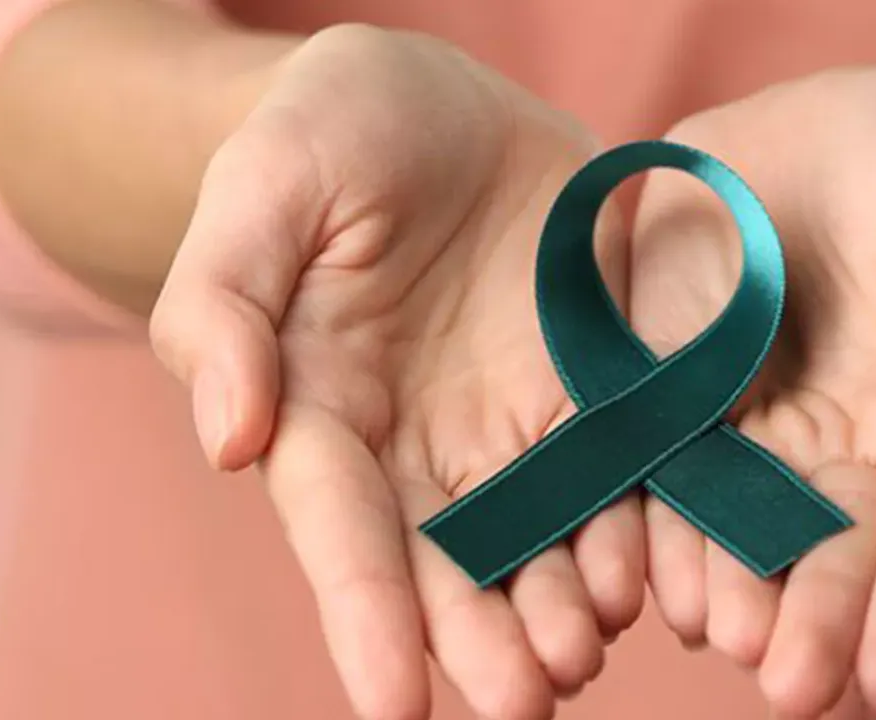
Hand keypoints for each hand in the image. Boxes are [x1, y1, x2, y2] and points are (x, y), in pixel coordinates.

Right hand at [150, 25, 643, 719]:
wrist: (444, 104)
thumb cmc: (332, 134)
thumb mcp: (263, 188)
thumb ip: (224, 309)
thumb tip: (229, 442)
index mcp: (327, 408)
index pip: (342, 527)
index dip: (365, 615)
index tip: (392, 704)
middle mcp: (423, 441)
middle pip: (450, 560)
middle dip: (481, 637)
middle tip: (522, 698)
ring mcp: (516, 422)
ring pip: (541, 537)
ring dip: (561, 605)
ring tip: (583, 655)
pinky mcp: (597, 388)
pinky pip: (623, 469)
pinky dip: (638, 526)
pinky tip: (651, 574)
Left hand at [629, 67, 875, 717]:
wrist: (840, 128)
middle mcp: (848, 448)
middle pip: (835, 544)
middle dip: (816, 620)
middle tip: (792, 687)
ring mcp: (757, 426)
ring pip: (739, 518)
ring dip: (727, 582)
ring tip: (717, 633)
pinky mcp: (677, 391)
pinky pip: (658, 458)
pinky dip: (651, 511)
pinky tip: (640, 566)